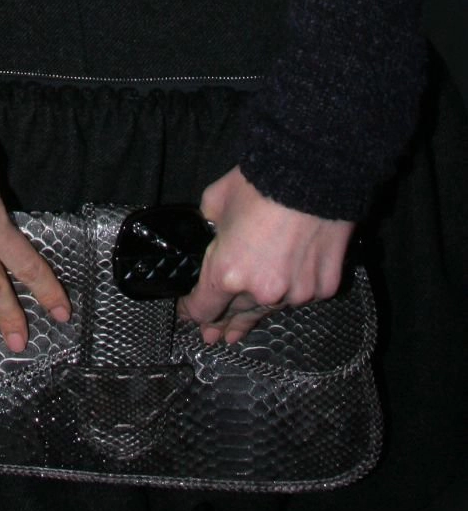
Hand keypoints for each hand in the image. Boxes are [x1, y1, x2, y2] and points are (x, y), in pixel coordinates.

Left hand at [178, 165, 353, 344]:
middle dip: (222, 324)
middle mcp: (261, 291)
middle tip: (214, 336)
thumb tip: (213, 233)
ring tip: (241, 330)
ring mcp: (296, 293)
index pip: (203, 307)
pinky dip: (291, 293)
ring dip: (254, 314)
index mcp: (228, 273)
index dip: (192, 312)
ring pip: (269, 309)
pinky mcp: (323, 287)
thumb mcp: (215, 202)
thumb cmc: (260, 183)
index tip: (188, 314)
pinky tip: (281, 295)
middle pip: (236, 315)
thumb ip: (210, 227)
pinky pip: (301, 295)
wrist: (312, 174)